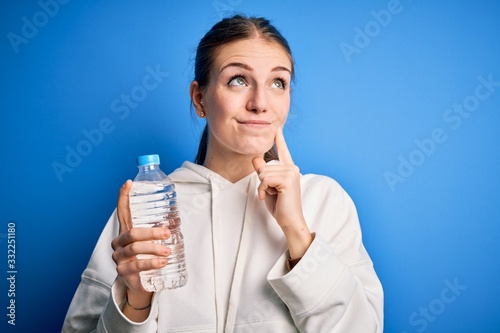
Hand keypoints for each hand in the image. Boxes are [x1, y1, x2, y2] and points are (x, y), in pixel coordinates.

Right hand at [111, 180, 170, 315]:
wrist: (141, 283)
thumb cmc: (147, 257)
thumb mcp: (152, 242)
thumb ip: (160, 231)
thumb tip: (177, 219)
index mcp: (126, 231)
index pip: (122, 211)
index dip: (124, 196)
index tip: (129, 182)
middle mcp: (119, 242)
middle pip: (133, 232)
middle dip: (151, 232)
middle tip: (167, 234)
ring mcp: (119, 257)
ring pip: (135, 248)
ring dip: (153, 249)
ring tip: (167, 252)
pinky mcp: (123, 271)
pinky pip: (137, 265)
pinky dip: (151, 263)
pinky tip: (162, 262)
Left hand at [252, 127, 312, 257]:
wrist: (290, 221)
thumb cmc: (280, 206)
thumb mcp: (268, 186)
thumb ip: (263, 172)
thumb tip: (255, 158)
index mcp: (289, 169)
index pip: (283, 151)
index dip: (279, 139)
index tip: (277, 127)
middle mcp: (292, 168)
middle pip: (263, 166)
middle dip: (262, 181)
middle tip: (272, 193)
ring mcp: (291, 173)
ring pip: (263, 173)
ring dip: (263, 187)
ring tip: (273, 195)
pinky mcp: (287, 180)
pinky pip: (264, 180)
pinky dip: (263, 190)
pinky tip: (270, 197)